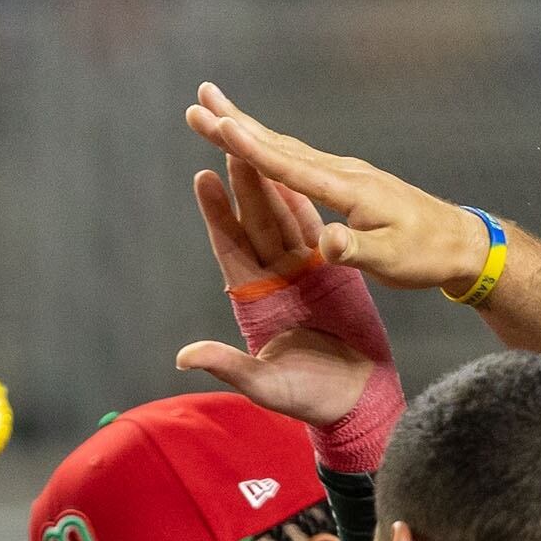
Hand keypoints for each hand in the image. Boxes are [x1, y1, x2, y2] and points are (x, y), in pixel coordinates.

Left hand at [172, 162, 380, 431]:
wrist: (357, 399)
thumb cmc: (310, 398)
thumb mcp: (264, 385)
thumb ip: (228, 366)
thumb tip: (184, 357)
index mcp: (255, 301)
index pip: (230, 249)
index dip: (217, 215)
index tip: (202, 179)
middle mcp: (275, 280)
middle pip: (255, 223)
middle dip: (242, 184)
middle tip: (229, 140)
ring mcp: (303, 273)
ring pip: (284, 220)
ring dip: (271, 185)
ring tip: (257, 145)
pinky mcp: (332, 272)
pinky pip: (316, 231)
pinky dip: (306, 203)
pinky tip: (298, 174)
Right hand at [182, 84, 488, 294]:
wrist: (462, 242)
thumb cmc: (427, 255)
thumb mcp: (392, 260)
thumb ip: (356, 250)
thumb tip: (325, 243)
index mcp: (348, 190)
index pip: (289, 166)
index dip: (251, 148)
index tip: (219, 124)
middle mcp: (343, 172)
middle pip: (279, 145)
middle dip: (235, 124)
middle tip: (198, 101)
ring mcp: (345, 173)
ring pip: (286, 146)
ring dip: (247, 129)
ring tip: (215, 110)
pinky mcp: (347, 181)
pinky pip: (298, 158)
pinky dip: (270, 146)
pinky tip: (258, 142)